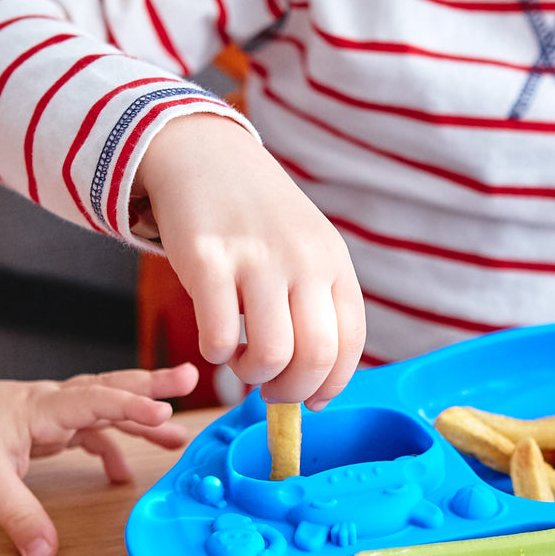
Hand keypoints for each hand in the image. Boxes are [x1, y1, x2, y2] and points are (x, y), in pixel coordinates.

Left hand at [0, 364, 198, 555]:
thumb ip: (19, 517)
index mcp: (41, 408)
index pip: (95, 400)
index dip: (131, 407)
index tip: (164, 412)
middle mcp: (52, 402)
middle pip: (111, 388)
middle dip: (153, 384)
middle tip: (193, 377)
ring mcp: (49, 411)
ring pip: (104, 406)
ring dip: (140, 416)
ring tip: (180, 434)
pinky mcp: (43, 425)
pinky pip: (88, 429)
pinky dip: (110, 445)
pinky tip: (123, 474)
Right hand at [133, 114, 365, 409]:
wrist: (204, 154)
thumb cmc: (257, 217)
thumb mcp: (306, 248)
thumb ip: (316, 304)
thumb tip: (313, 383)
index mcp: (334, 262)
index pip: (350, 343)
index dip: (331, 384)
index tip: (311, 400)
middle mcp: (304, 259)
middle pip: (315, 357)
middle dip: (292, 392)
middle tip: (271, 392)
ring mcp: (256, 258)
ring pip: (270, 355)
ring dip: (254, 376)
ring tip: (241, 362)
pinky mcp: (207, 259)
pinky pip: (218, 336)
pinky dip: (216, 354)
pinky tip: (215, 340)